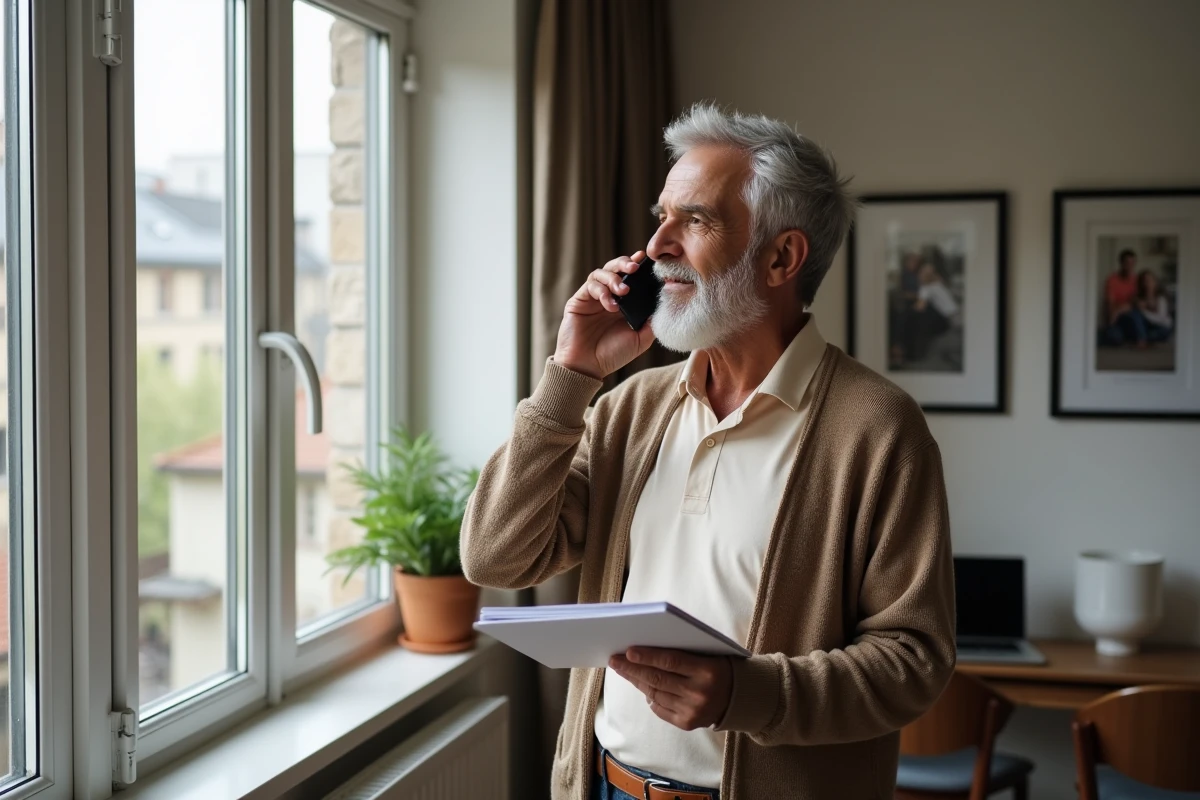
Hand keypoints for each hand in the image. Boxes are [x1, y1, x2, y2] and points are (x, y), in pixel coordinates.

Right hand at [552, 252, 656, 380]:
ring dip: (614, 278)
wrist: (587, 367)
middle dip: (625, 264)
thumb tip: (664, 303)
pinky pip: (590, 286)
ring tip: (623, 291)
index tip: (646, 260)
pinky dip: (602, 291)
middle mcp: (608, 297)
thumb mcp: (640, 339)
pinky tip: (611, 305)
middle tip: (634, 268)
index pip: (631, 278)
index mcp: (624, 303)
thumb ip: (652, 322)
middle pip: (615, 268)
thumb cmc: (612, 355)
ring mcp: (593, 298)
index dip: (637, 266)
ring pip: (601, 273)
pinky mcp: (579, 300)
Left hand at [608, 647, 732, 731]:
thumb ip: (683, 651)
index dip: (647, 656)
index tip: (627, 651)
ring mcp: (693, 710)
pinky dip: (649, 696)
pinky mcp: (687, 723)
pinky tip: (641, 685)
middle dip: (633, 669)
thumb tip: (645, 650)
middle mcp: (700, 693)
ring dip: (637, 681)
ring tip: (624, 670)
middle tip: (614, 660)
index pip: (671, 661)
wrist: (739, 698)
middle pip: (658, 679)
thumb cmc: (718, 667)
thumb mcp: (708, 654)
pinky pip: (660, 708)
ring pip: (656, 694)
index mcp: (707, 670)